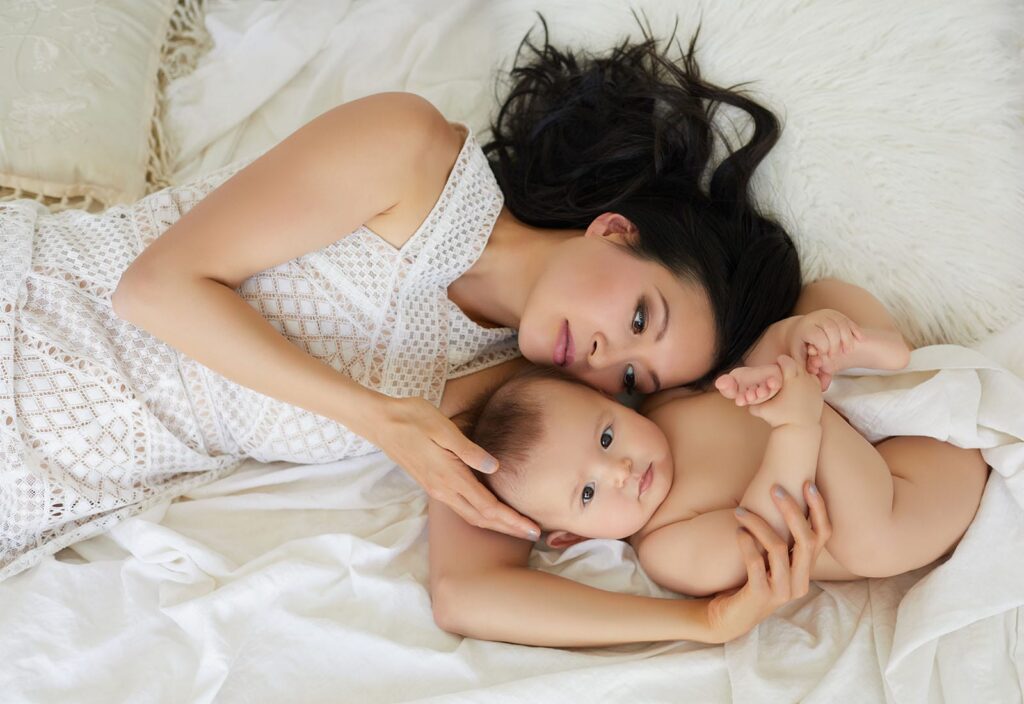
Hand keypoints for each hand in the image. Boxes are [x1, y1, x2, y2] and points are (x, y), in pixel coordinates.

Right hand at [371, 396, 539, 539]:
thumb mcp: (443, 428)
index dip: (512, 519)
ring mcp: (437, 489)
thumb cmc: (412, 418)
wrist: (381, 422)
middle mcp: (443, 489)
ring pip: (471, 516)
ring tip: (517, 528)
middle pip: (482, 518)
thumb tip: (494, 467)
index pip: (488, 506)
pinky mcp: (432, 485)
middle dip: (509, 528)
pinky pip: (461, 508)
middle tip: (535, 534)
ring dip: (495, 525)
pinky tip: (490, 513)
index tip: (533, 528)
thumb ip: (469, 450)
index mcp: (450, 476)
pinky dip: (481, 516)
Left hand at [704, 482, 831, 642]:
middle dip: (792, 510)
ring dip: (759, 524)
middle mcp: (800, 581)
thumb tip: (780, 494)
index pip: (824, 536)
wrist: (727, 617)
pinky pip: (757, 565)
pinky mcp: (760, 597)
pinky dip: (747, 544)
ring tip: (740, 511)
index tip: (808, 483)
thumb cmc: (749, 579)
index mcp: (806, 569)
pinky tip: (738, 531)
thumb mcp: (770, 558)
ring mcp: (782, 592)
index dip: (819, 509)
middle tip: (774, 488)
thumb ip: (780, 537)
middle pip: (806, 540)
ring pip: (778, 549)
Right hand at [745, 355, 822, 427]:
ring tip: (793, 375)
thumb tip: (739, 399)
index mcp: (791, 380)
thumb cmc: (781, 419)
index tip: (778, 360)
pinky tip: (802, 384)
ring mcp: (814, 387)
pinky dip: (808, 380)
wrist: (800, 430)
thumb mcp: (763, 410)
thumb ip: (752, 403)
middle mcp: (805, 380)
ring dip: (801, 372)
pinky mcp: (819, 394)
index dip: (782, 360)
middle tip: (785, 365)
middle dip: (791, 364)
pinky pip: (814, 381)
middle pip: (799, 364)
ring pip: (808, 372)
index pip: (787, 362)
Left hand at [787, 309, 862, 389]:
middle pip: (832, 329)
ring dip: (848, 338)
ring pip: (842, 323)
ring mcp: (827, 314)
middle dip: (837, 343)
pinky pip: (848, 321)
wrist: (800, 327)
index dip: (824, 348)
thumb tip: (822, 388)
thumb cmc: (800, 347)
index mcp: (806, 328)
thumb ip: (810, 371)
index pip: (819, 336)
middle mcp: (816, 318)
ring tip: (847, 350)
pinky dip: (855, 330)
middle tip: (838, 354)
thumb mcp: (802, 357)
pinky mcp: (836, 313)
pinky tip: (860, 339)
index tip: (827, 356)